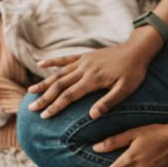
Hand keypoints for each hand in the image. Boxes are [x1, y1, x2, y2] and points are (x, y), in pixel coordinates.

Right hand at [28, 29, 161, 119]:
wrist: (137, 50)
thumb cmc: (134, 73)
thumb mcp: (126, 90)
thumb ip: (108, 102)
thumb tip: (92, 116)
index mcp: (93, 79)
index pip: (69, 96)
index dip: (55, 106)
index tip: (44, 116)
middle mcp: (84, 69)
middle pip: (59, 85)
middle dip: (44, 97)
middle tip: (31, 108)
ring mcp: (83, 61)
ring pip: (58, 73)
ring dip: (43, 82)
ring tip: (30, 91)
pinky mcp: (85, 56)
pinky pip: (65, 59)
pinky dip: (52, 62)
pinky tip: (40, 65)